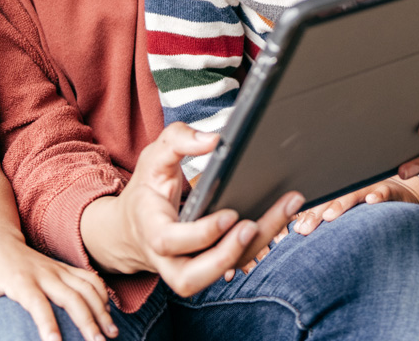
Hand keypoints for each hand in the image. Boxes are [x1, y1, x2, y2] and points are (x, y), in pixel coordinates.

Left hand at [0, 229, 114, 340]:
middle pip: (72, 296)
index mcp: (20, 281)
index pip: (37, 304)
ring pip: (87, 288)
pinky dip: (103, 295)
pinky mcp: (65, 267)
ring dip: (102, 310)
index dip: (48, 324)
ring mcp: (58, 269)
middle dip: (88, 320)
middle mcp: (44, 273)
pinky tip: (110, 313)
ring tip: (112, 333)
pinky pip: (90, 279)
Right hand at [80, 123, 302, 296]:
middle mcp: (167, 258)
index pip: (170, 241)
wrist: (133, 226)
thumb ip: (178, 140)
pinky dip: (260, 242)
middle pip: (191, 277)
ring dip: (254, 247)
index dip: (201, 234)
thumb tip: (213, 140)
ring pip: (219, 274)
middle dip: (226, 256)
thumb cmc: (147, 189)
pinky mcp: (209, 266)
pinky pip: (235, 263)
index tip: (230, 214)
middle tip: (253, 227)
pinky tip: (282, 214)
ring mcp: (188, 267)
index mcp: (150, 229)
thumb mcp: (153, 158)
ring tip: (285, 210)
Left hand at [291, 176, 418, 237]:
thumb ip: (331, 221)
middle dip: (316, 214)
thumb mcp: (351, 214)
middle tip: (304, 230)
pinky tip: (373, 201)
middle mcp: (353, 192)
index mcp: (340, 199)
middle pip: (331, 201)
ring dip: (342, 204)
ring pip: (354, 195)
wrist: (404, 192)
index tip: (294, 232)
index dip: (306, 218)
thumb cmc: (371, 207)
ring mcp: (372, 189)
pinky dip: (380, 195)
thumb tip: (302, 236)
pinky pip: (385, 191)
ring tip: (330, 216)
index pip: (320, 207)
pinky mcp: (392, 191)